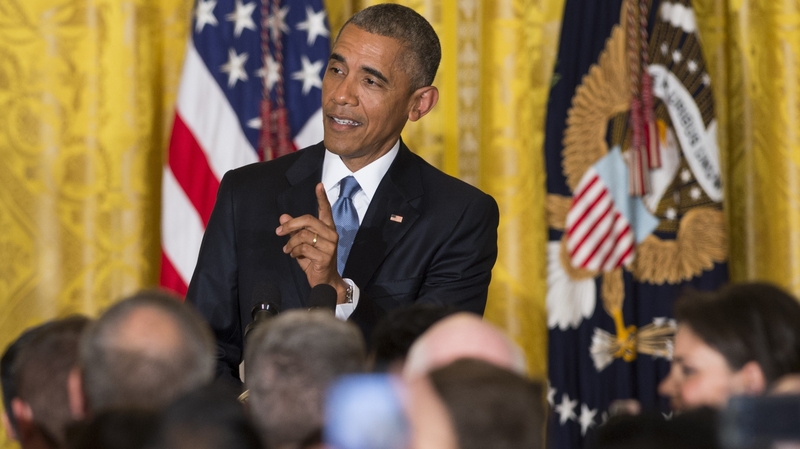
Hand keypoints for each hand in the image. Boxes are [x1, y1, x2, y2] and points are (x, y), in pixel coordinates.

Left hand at [276, 183, 348, 302]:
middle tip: (278, 232)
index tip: (319, 185)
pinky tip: (292, 255)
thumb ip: (294, 230)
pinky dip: (294, 251)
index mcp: (327, 229)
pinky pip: (304, 248)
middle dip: (290, 225)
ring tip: (287, 249)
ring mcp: (330, 246)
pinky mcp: (325, 256)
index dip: (322, 198)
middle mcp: (331, 234)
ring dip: (290, 243)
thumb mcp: (301, 243)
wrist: (324, 281)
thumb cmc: (314, 260)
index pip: (326, 210)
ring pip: (304, 235)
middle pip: (308, 220)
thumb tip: (283, 217)